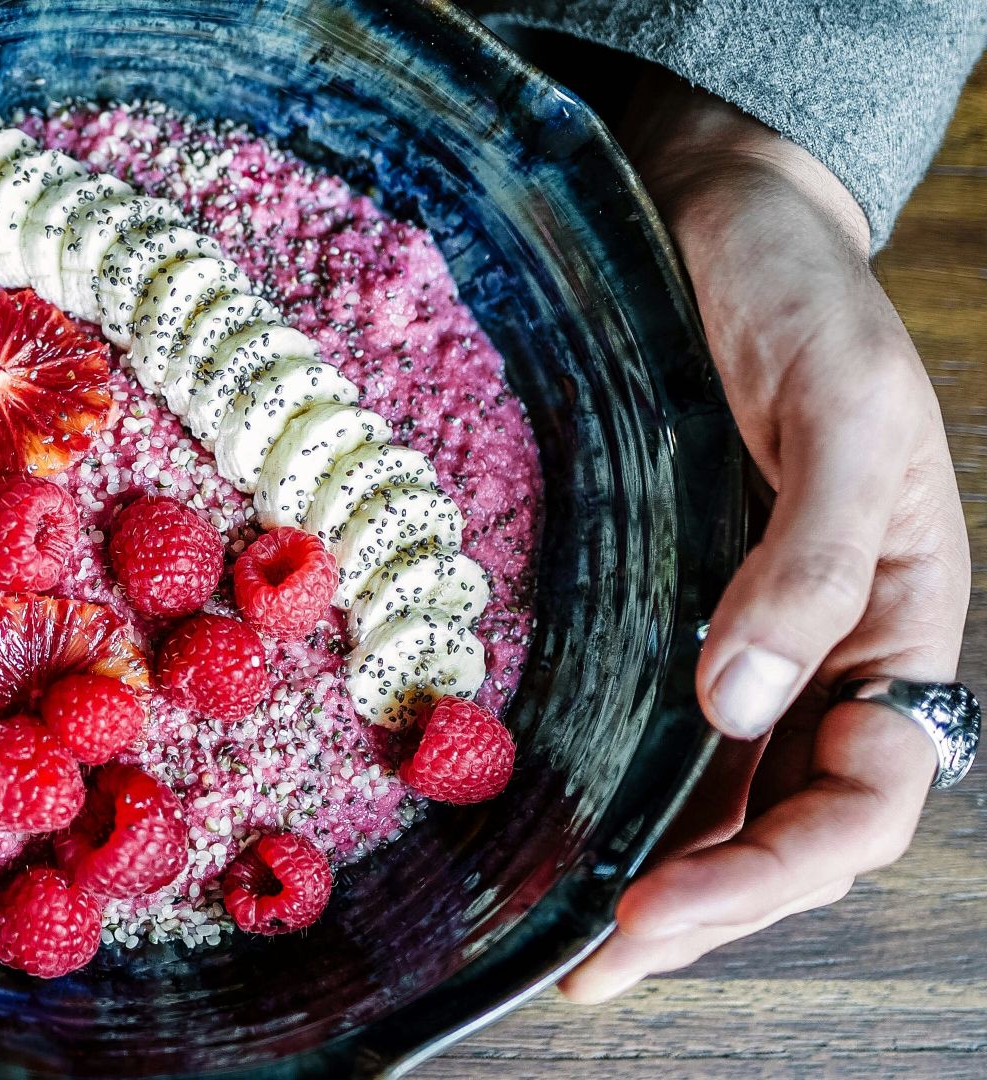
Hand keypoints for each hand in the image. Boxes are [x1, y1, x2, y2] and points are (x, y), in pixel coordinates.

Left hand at [559, 76, 968, 1001]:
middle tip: (595, 969)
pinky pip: (666, 726)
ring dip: (664, 879)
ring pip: (725, 795)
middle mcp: (828, 650)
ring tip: (580, 950)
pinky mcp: (678, 602)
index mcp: (903, 624)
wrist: (726, 221)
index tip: (653, 909)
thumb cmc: (805, 301)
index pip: (861, 797)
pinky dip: (630, 796)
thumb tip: (741, 703)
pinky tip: (575, 840)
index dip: (767, 871)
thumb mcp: (843, 412)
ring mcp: (752, 635)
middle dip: (705, 907)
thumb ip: (814, 557)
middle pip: (786, 822)